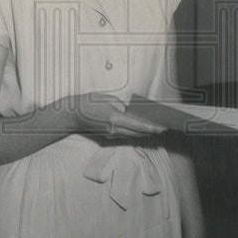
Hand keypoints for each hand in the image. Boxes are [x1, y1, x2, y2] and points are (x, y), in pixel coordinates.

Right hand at [50, 92, 164, 137]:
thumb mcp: (109, 99)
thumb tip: (135, 113)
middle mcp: (114, 130)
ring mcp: (111, 136)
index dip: (152, 128)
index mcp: (114, 119)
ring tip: (157, 127)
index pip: (138, 126)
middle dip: (152, 131)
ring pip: (132, 136)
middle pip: (138, 133)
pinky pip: (125, 135)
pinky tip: (142, 128)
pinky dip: (135, 132)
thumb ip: (124, 107)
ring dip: (144, 132)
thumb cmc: (90, 103)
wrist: (73, 114)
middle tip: (165, 127)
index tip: (163, 128)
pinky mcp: (108, 137)